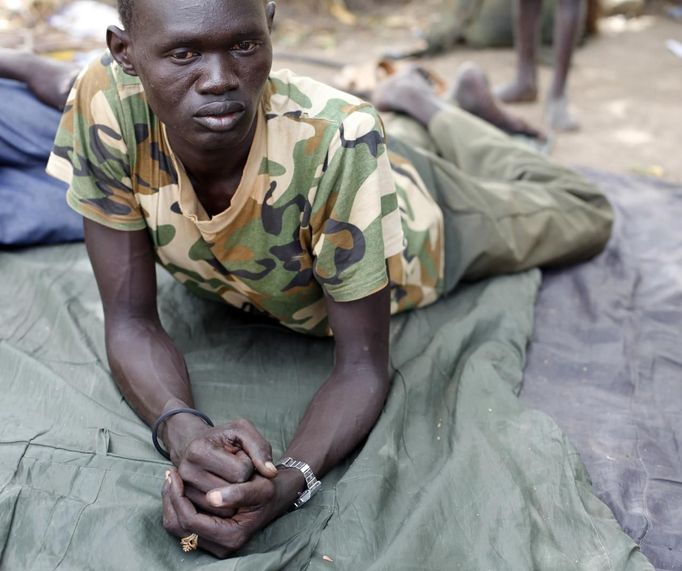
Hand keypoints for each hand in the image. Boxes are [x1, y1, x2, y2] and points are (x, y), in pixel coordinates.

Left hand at [162, 469, 282, 557]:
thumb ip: (240, 492)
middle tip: (169, 473)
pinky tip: (179, 487)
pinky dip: (177, 506)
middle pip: (179, 526)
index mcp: (232, 536)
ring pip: (177, 528)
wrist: (278, 493)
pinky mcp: (210, 537)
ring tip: (171, 480)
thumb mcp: (262, 487)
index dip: (178, 497)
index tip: (174, 473)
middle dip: (170, 499)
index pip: (190, 520)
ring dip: (171, 503)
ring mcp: (214, 544)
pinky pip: (182, 526)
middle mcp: (222, 546)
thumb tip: (212, 498)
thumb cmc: (269, 487)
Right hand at [165, 416, 277, 515]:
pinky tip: (221, 490)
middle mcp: (186, 472)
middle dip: (242, 482)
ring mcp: (183, 490)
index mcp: (199, 451)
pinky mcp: (184, 504)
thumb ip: (260, 449)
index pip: (241, 472)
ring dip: (234, 496)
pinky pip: (215, 516)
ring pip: (224, 509)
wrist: (196, 447)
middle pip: (233, 492)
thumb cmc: (224, 439)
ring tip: (226, 478)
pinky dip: (224, 507)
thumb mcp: (243, 432)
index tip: (241, 457)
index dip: (249, 466)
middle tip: (233, 469)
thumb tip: (271, 474)